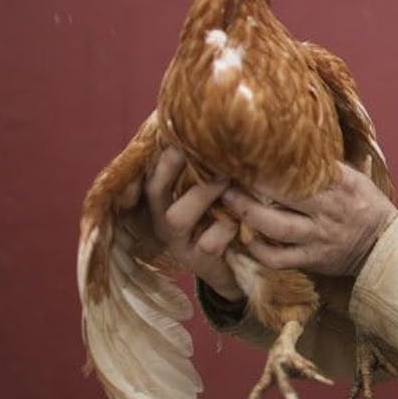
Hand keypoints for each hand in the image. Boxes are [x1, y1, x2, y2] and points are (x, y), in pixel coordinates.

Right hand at [146, 147, 243, 301]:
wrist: (236, 271)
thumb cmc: (222, 222)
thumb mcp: (211, 198)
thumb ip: (206, 172)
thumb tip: (213, 127)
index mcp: (163, 203)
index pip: (152, 174)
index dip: (162, 156)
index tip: (178, 134)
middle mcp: (164, 222)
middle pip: (156, 191)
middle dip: (173, 168)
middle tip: (203, 147)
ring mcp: (180, 244)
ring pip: (178, 217)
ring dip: (203, 194)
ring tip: (226, 179)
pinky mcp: (200, 263)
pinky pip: (211, 241)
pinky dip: (228, 227)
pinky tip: (245, 220)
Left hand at [221, 162, 397, 276]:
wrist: (384, 247)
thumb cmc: (367, 206)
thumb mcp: (356, 177)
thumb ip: (330, 162)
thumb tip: (303, 134)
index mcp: (342, 183)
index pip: (307, 166)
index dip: (275, 159)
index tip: (252, 148)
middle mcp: (329, 209)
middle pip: (285, 193)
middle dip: (253, 182)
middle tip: (226, 170)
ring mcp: (319, 236)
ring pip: (276, 226)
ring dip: (247, 213)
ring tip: (226, 200)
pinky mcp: (312, 260)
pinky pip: (278, 258)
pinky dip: (258, 249)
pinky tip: (244, 237)